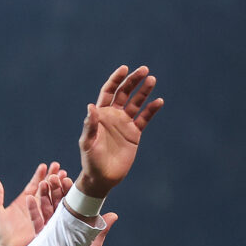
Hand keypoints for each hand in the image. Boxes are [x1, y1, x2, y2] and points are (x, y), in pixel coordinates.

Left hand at [0, 162, 66, 245]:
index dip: (39, 176)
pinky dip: (62, 202)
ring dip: (59, 187)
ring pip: (52, 198)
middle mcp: (35, 207)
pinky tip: (67, 193)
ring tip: (64, 177)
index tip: (45, 166)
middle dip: (53, 178)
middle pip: (46, 189)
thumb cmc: (0, 233)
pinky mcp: (48, 224)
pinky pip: (56, 212)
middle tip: (59, 167)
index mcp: (24, 202)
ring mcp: (42, 215)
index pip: (34, 185)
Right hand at [25, 172, 115, 245]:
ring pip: (46, 207)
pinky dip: (33, 209)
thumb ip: (101, 230)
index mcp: (74, 221)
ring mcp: (50, 227)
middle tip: (54, 176)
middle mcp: (61, 221)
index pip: (72, 202)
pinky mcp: (40, 234)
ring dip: (44, 194)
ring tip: (42, 182)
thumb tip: (114, 215)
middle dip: (55, 188)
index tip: (67, 179)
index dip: (69, 190)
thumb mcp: (93, 245)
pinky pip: (35, 220)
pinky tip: (30, 198)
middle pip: (57, 201)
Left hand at [75, 66, 163, 199]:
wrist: (102, 177)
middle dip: (133, 81)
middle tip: (144, 70)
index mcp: (101, 114)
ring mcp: (124, 123)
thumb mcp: (87, 143)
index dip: (116, 79)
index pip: (109, 91)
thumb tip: (91, 106)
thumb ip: (90, 125)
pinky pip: (144, 118)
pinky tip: (159, 101)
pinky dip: (152, 110)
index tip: (124, 69)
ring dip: (144, 91)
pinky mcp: (134, 133)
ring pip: (136, 103)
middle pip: (124, 93)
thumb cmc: (90, 160)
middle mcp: (113, 115)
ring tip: (152, 80)